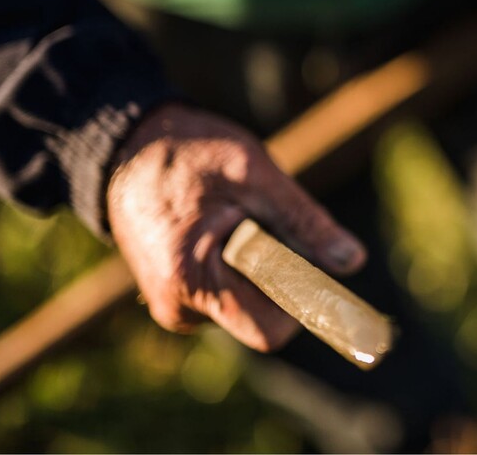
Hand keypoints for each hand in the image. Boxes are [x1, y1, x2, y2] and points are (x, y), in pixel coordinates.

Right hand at [107, 103, 366, 350]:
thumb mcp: (254, 173)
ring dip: (261, 266)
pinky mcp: (178, 295)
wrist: (125, 148)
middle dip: (281, 275)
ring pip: (248, 302)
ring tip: (236, 215)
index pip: (269, 328)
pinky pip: (229, 292)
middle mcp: (178, 309)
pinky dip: (241, 265)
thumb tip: (352, 261)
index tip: (323, 268)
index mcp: (191, 282)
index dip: (304, 304)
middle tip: (266, 219)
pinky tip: (223, 226)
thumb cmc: (187, 153)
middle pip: (263, 315)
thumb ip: (304, 220)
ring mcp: (175, 306)